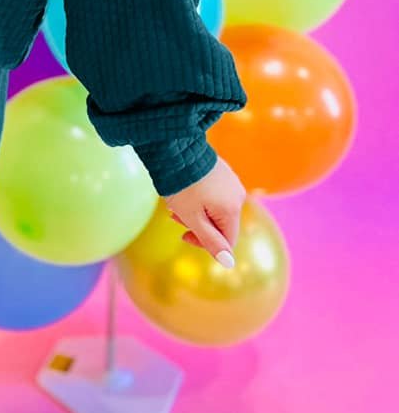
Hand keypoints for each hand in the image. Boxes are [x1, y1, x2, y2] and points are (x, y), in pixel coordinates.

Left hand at [164, 153, 246, 267]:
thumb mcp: (193, 218)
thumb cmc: (182, 186)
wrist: (175, 149)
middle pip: (221, 223)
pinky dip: (200, 197)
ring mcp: (231, 181)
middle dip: (198, 224)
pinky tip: (185, 190)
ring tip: (176, 202)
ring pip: (216, 207)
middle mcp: (237, 195)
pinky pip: (215, 193)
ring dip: (196, 211)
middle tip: (175, 216)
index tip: (184, 235)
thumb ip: (211, 241)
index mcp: (232, 209)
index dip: (205, 243)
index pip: (227, 240)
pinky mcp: (223, 171)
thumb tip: (229, 263)